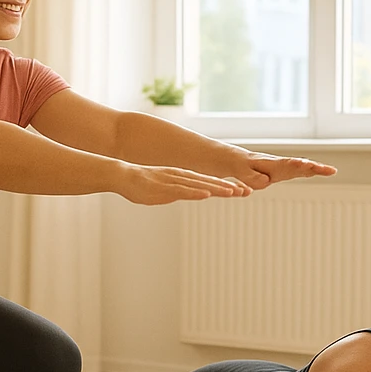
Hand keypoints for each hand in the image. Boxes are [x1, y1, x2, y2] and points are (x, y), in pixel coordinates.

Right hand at [116, 164, 250, 204]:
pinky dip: (196, 192)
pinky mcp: (164, 187)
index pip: (208, 182)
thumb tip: (186, 196)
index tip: (241, 191)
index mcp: (183, 177)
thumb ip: (177, 191)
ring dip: (217, 189)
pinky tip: (207, 194)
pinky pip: (183, 190)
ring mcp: (174, 181)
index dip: (225, 186)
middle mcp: (181, 177)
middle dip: (228, 188)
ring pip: (200, 185)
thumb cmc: (141, 184)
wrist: (123, 175)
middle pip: (209, 182)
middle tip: (247, 192)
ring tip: (234, 192)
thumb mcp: (164, 189)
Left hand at [229, 151, 336, 189]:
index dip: (298, 166)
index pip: (286, 165)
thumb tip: (266, 182)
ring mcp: (282, 168)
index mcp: (268, 164)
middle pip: (298, 165)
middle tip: (328, 169)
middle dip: (312, 167)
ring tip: (330, 170)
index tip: (309, 165)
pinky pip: (297, 171)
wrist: (236, 160)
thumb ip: (251, 176)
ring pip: (300, 168)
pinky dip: (309, 171)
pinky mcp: (282, 172)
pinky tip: (320, 171)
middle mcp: (278, 164)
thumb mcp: (241, 170)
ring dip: (314, 169)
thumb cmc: (238, 165)